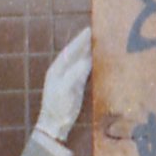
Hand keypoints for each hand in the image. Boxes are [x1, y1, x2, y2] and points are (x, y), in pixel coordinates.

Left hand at [35, 27, 93, 144]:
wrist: (55, 125)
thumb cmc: (58, 108)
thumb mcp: (65, 90)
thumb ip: (75, 74)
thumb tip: (86, 60)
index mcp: (56, 69)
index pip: (69, 51)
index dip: (79, 40)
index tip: (89, 30)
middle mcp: (62, 71)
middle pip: (75, 53)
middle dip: (85, 43)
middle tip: (97, 32)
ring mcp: (69, 78)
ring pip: (80, 61)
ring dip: (89, 52)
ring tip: (100, 42)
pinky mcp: (76, 86)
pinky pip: (85, 71)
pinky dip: (91, 64)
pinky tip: (98, 60)